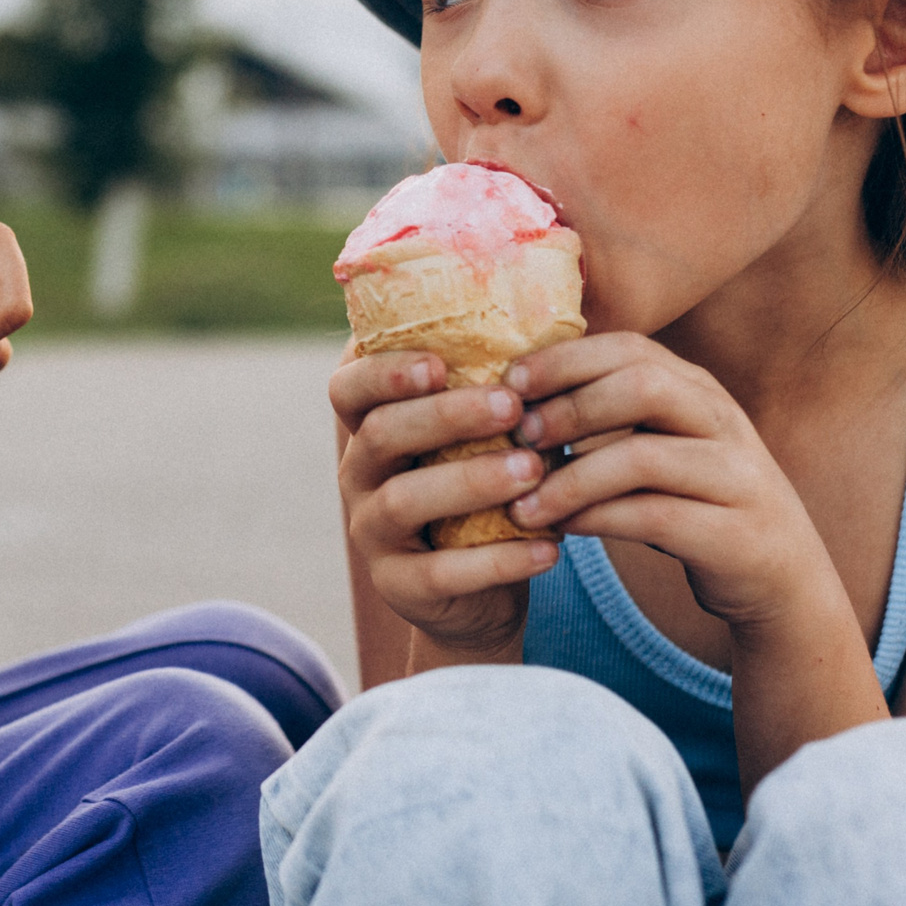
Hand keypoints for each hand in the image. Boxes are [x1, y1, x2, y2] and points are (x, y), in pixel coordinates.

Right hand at [332, 349, 559, 657]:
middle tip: (512, 406)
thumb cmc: (489, 490)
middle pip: (380, 433)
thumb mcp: (482, 438)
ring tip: (534, 471)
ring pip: (404, 500)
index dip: (384, 370)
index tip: (438, 362)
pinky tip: (551, 547)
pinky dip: (498, 560)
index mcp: (373, 426)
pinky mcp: (399, 586)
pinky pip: (441, 572)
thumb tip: (556, 312)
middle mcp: (359, 474)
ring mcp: (372, 532)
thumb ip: (494, 385)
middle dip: (445, 415)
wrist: (482, 592)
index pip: (348, 386)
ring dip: (471, 480)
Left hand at [505, 333, 831, 630]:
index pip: (630, 348)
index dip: (565, 359)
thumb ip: (611, 418)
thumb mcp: (661, 448)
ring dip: (571, 479)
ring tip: (523, 504)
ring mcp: (735, 478)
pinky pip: (655, 518)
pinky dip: (598, 521)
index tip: (509, 382)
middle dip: (570, 407)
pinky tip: (563, 530)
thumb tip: (515, 396)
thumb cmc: (696, 505)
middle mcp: (723, 423)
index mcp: (699, 391)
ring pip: (643, 457)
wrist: (782, 579)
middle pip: (643, 387)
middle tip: (518, 438)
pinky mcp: (734, 535)